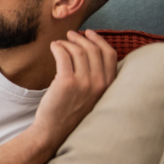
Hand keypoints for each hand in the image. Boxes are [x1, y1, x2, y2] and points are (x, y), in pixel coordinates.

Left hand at [30, 29, 116, 150]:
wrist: (54, 131)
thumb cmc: (72, 112)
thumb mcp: (92, 96)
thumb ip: (96, 78)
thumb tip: (89, 52)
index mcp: (109, 86)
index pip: (110, 54)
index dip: (99, 40)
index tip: (89, 33)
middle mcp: (99, 83)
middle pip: (93, 49)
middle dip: (81, 38)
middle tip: (70, 35)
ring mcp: (84, 83)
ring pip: (77, 51)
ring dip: (67, 43)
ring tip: (59, 44)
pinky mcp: (66, 82)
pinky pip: (63, 55)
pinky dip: (57, 47)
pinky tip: (53, 47)